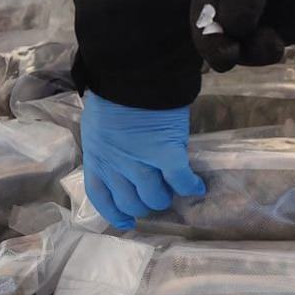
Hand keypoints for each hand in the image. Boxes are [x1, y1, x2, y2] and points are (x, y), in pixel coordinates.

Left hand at [80, 91, 205, 230]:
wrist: (130, 73)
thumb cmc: (113, 95)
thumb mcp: (98, 127)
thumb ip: (108, 149)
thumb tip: (119, 162)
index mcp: (97, 158)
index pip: (101, 198)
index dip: (114, 214)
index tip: (126, 221)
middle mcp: (116, 167)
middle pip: (132, 203)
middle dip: (144, 204)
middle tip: (155, 194)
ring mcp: (140, 162)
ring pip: (155, 197)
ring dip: (166, 197)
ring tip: (173, 189)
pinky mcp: (165, 153)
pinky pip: (179, 179)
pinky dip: (189, 185)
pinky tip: (196, 187)